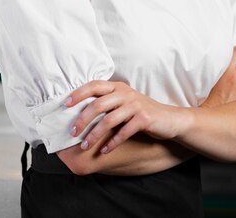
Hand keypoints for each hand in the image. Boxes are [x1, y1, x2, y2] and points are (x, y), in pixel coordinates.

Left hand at [64, 81, 186, 154]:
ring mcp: (135, 105)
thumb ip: (107, 102)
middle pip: (98, 104)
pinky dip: (112, 143)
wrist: (170, 119)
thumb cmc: (141, 112)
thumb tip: (80, 112)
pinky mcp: (144, 118)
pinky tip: (105, 151)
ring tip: (85, 146)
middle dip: (82, 119)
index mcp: (118, 87)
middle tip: (72, 133)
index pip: (94, 85)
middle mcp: (125, 93)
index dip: (78, 93)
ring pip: (108, 120)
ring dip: (94, 135)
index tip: (64, 104)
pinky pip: (123, 132)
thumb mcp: (124, 102)